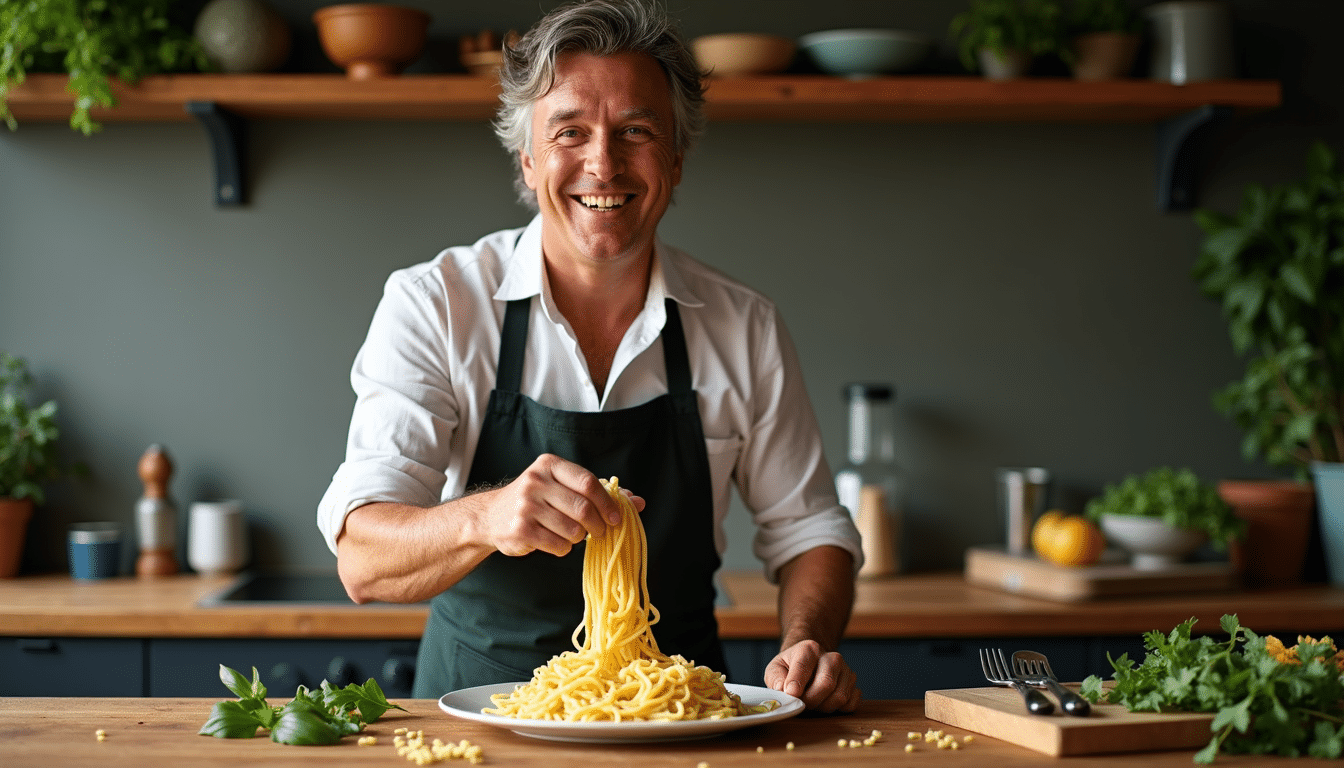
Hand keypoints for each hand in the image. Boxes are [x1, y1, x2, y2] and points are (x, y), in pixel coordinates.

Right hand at [474, 454, 643, 557]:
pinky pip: (558, 545)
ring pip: (573, 530)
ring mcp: (526, 506)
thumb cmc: (536, 500)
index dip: (608, 502)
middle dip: (598, 525)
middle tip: (600, 532)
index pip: (588, 482)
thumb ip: (599, 492)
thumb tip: (638, 502)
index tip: (616, 518)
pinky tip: (555, 541)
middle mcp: (536, 482)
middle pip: (583, 508)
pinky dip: (564, 548)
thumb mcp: (562, 487)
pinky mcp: (521, 530)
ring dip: (578, 538)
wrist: (491, 516)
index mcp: (550, 465)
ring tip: (570, 534)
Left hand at [763, 639, 860, 712]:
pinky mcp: (854, 686)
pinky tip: (826, 702)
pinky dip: (837, 710)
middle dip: (811, 700)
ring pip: (840, 697)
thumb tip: (784, 690)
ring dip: (823, 707)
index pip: (804, 666)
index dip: (796, 682)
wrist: (810, 664)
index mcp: (810, 649)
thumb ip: (775, 678)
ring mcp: (847, 671)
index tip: (791, 694)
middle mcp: (832, 657)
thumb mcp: (776, 668)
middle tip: (801, 703)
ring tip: (812, 702)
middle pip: (826, 684)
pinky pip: (851, 704)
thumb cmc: (791, 668)